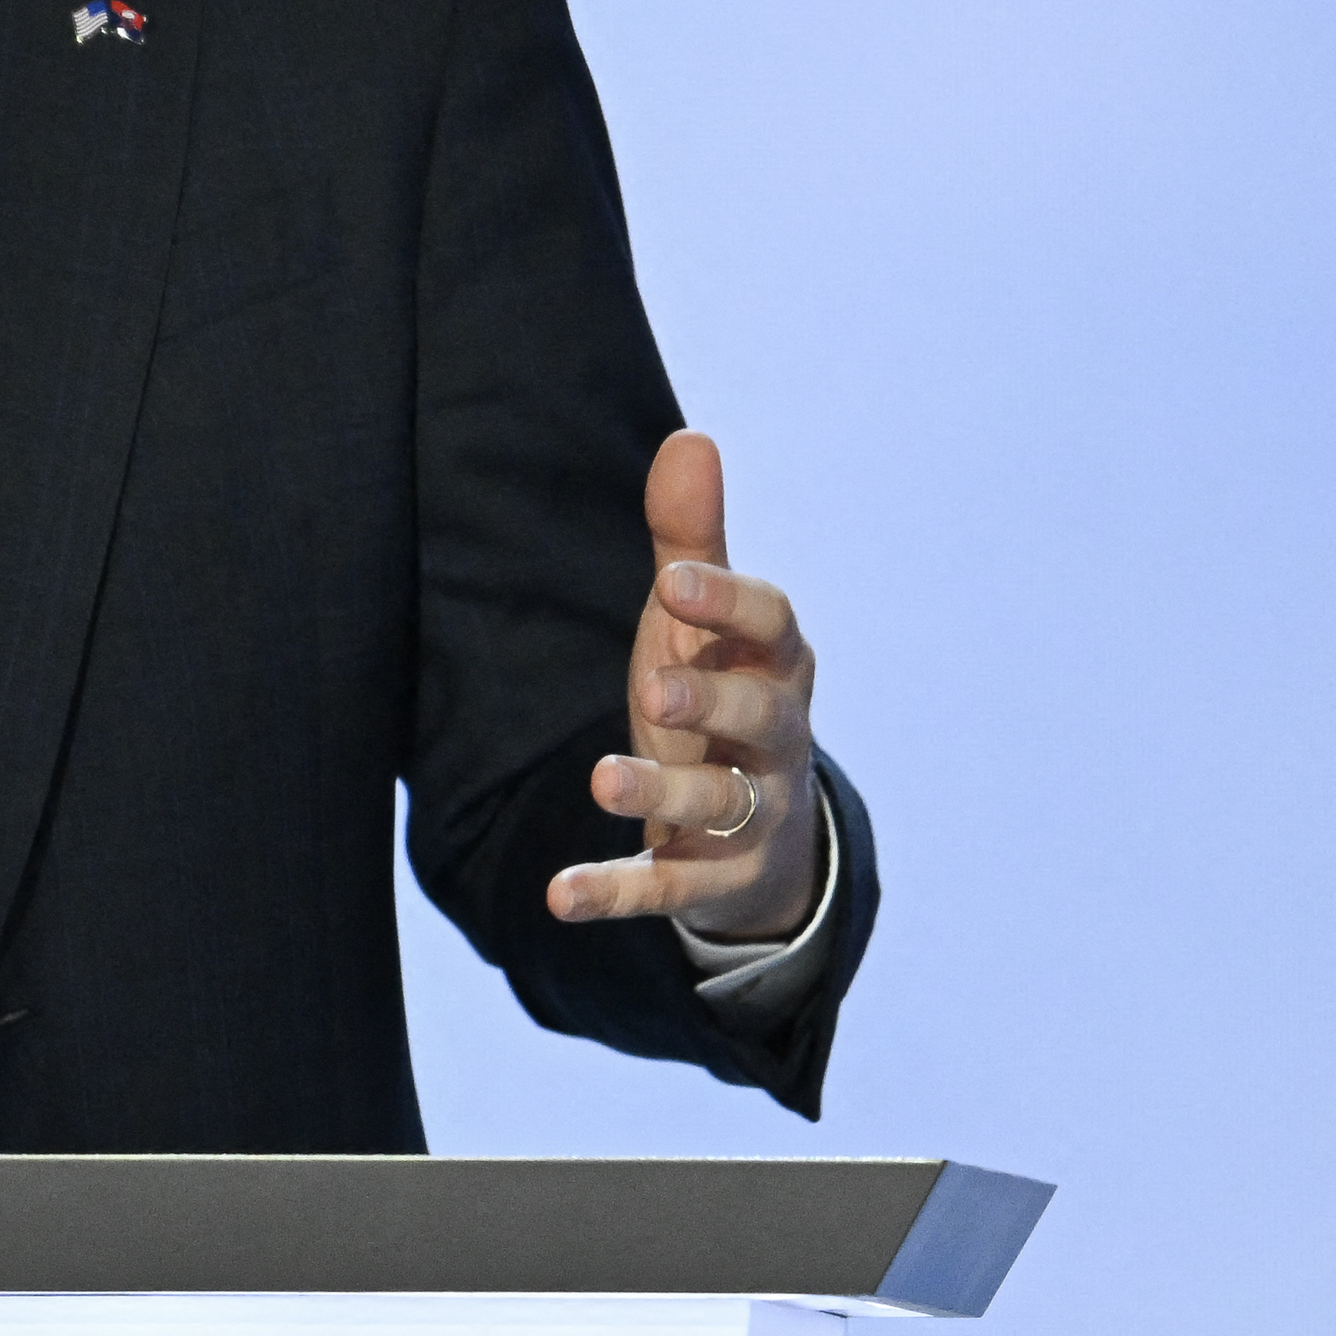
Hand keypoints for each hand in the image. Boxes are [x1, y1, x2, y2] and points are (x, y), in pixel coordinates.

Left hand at [544, 430, 823, 942]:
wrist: (760, 829)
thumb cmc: (720, 692)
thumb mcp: (701, 621)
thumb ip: (690, 540)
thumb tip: (690, 439)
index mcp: (774, 664)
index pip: (773, 625)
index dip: (729, 603)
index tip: (673, 580)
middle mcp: (775, 737)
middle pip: (761, 715)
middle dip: (711, 699)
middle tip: (652, 688)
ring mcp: (753, 812)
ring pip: (721, 803)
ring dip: (662, 791)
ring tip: (600, 778)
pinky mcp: (714, 876)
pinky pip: (671, 886)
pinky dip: (616, 891)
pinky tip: (559, 896)